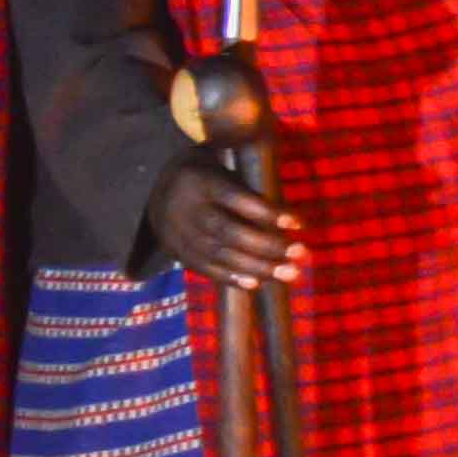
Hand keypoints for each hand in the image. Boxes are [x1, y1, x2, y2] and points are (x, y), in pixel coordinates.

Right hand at [142, 156, 305, 291]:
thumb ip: (250, 194)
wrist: (156, 189)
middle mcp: (187, 209)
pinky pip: (204, 269)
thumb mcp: (225, 172)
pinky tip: (257, 284)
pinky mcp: (176, 252)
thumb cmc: (210, 180)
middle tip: (301, 253)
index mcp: (201, 182)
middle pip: (228, 231)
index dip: (268, 212)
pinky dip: (232, 278)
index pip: (237, 199)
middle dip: (267, 246)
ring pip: (218, 254)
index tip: (299, 223)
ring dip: (257, 267)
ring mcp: (178, 233)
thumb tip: (290, 223)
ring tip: (290, 273)